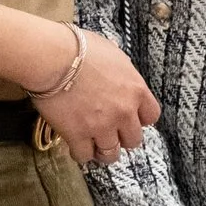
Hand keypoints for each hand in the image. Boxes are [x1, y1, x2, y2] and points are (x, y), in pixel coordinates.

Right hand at [32, 28, 162, 165]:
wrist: (54, 58)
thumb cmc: (81, 49)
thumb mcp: (114, 55)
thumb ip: (122, 72)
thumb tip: (118, 73)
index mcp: (136, 90)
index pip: (151, 116)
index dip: (140, 120)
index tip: (130, 119)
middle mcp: (124, 112)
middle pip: (133, 140)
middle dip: (122, 138)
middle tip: (110, 134)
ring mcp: (102, 126)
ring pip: (111, 153)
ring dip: (104, 151)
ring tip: (95, 147)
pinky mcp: (77, 135)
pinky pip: (84, 156)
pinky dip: (81, 154)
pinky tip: (76, 147)